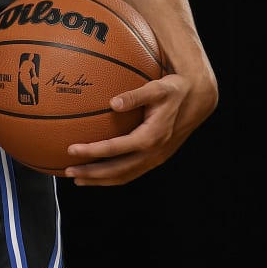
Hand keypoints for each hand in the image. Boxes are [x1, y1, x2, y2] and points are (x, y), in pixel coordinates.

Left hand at [62, 63, 217, 185]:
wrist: (198, 100)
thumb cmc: (174, 90)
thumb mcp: (158, 88)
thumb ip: (136, 95)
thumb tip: (113, 103)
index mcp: (151, 136)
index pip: (116, 148)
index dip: (93, 151)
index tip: (71, 149)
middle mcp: (154, 152)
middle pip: (118, 170)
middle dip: (92, 174)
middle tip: (68, 172)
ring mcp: (155, 158)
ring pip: (124, 176)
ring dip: (100, 180)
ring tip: (77, 180)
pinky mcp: (156, 159)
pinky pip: (131, 172)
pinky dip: (112, 177)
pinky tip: (97, 174)